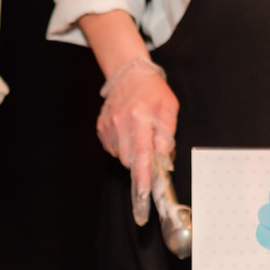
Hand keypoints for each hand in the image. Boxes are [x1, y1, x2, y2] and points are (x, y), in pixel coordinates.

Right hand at [96, 58, 178, 224]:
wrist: (128, 75)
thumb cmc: (152, 91)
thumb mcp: (169, 109)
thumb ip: (167, 134)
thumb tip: (164, 159)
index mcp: (139, 117)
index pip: (141, 154)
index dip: (143, 177)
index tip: (144, 195)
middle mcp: (120, 123)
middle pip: (130, 160)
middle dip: (142, 161)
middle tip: (151, 147)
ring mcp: (108, 127)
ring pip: (121, 157)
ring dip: (132, 153)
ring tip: (139, 134)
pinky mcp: (101, 129)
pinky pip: (113, 149)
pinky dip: (123, 146)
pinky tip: (128, 132)